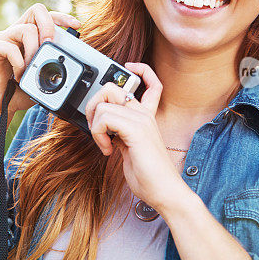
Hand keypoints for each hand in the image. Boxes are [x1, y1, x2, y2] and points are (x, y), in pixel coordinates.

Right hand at [0, 3, 80, 121]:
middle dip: (49, 26)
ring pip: (26, 29)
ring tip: (31, 68)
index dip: (61, 17)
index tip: (76, 25)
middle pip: (36, 10)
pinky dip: (19, 63)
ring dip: (34, 50)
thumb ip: (51, 66)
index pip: (45, 16)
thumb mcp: (40, 77)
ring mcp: (2, 39)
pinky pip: (9, 47)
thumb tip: (67, 61)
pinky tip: (18, 75)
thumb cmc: (17, 91)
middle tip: (50, 45)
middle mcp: (15, 32)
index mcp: (27, 36)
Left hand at [84, 62, 184, 211]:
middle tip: (97, 128)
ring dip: (95, 126)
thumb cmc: (149, 175)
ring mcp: (142, 120)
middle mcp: (145, 114)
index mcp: (146, 116)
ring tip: (103, 143)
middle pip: (112, 88)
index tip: (128, 68)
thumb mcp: (130, 149)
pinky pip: (105, 118)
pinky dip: (98, 134)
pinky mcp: (136, 130)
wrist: (165, 191)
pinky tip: (107, 149)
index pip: (150, 82)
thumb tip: (102, 127)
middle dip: (94, 106)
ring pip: (103, 103)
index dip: (140, 70)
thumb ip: (120, 134)